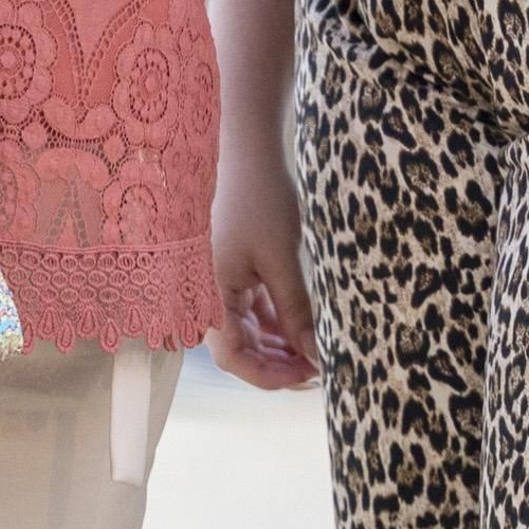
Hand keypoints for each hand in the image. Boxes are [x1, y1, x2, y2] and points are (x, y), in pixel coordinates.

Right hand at [208, 138, 319, 390]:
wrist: (249, 151)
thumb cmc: (259, 202)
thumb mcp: (281, 261)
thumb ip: (296, 312)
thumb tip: (317, 356)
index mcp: (210, 296)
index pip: (233, 357)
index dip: (268, 376)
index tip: (307, 377)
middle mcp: (210, 295)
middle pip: (241, 349)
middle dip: (279, 364)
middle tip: (318, 370)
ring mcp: (223, 283)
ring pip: (251, 332)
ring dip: (281, 346)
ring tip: (316, 351)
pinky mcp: (237, 271)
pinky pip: (255, 310)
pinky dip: (278, 322)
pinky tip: (304, 329)